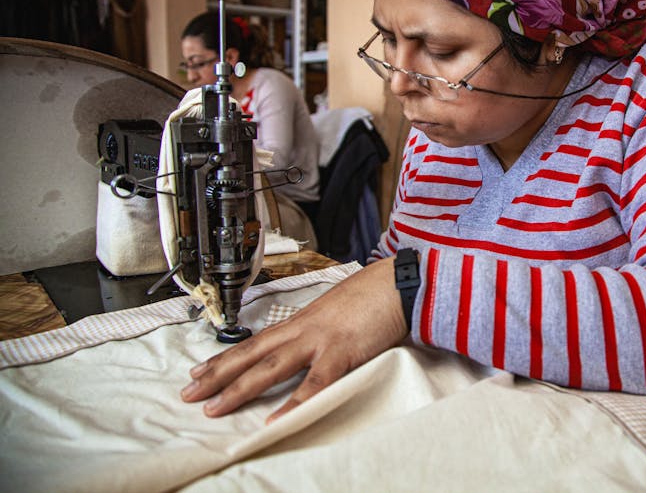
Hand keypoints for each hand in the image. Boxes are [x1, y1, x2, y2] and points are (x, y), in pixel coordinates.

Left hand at [180, 257, 405, 421]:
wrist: (398, 282)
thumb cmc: (374, 296)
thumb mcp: (338, 311)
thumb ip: (321, 328)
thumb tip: (312, 344)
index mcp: (303, 320)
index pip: (256, 341)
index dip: (227, 357)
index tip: (201, 370)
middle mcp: (303, 329)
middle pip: (252, 353)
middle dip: (218, 374)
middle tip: (189, 393)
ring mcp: (319, 340)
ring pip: (270, 367)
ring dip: (240, 388)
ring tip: (215, 408)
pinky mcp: (341, 351)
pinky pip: (313, 384)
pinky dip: (292, 403)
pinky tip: (274, 419)